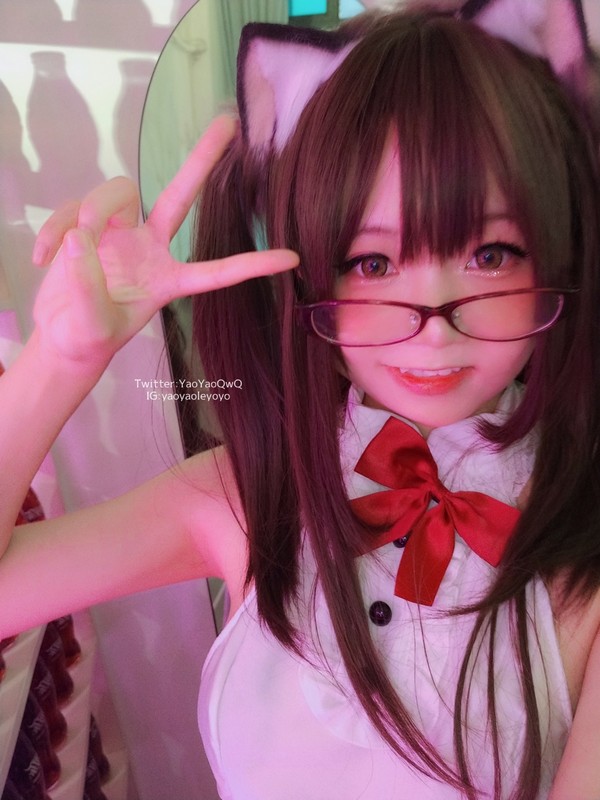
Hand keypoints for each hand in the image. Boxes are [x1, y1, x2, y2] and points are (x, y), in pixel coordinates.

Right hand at [31, 115, 297, 370]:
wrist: (63, 336)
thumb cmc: (87, 338)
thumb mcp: (93, 326)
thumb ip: (87, 288)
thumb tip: (78, 243)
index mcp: (167, 280)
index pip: (215, 272)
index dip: (251, 266)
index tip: (291, 258)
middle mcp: (149, 248)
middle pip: (180, 195)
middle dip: (201, 159)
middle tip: (229, 121)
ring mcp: (119, 233)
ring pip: (117, 192)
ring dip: (90, 210)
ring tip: (68, 247)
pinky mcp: (88, 227)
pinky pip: (73, 211)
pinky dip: (53, 231)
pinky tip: (40, 258)